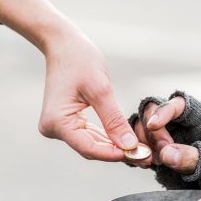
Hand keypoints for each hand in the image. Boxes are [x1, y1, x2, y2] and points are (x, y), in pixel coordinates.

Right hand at [39, 34, 137, 160]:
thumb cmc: (79, 60)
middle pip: (91, 149)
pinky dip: (107, 138)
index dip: (116, 154)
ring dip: (115, 147)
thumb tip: (129, 146)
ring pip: (91, 144)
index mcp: (57, 122)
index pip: (90, 148)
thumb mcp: (100, 89)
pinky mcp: (66, 122)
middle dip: (119, 152)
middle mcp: (53, 128)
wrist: (63, 44)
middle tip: (147, 156)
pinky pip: (89, 135)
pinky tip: (127, 141)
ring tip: (142, 150)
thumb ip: (114, 120)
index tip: (141, 155)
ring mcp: (58, 126)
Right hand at [131, 92, 200, 200]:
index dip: (164, 110)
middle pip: (154, 111)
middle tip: (158, 154)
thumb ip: (196, 159)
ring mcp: (170, 139)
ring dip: (139, 141)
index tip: (154, 125)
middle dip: (151, 129)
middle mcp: (183, 125)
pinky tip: (140, 164)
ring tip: (148, 161)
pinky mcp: (160, 156)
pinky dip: (134, 153)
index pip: (181, 103)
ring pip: (143, 128)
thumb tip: (166, 153)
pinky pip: (140, 147)